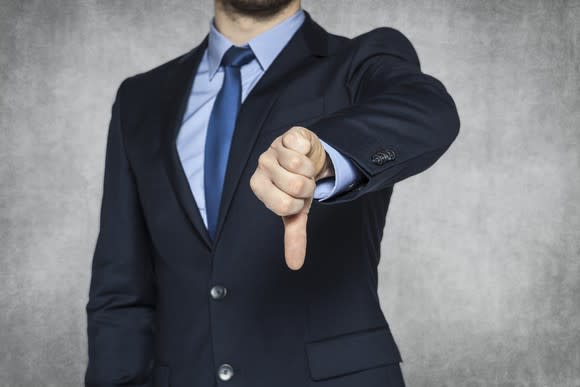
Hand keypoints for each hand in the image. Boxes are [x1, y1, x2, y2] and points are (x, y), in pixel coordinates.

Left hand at [250, 126, 333, 269]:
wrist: (307, 157)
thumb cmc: (297, 185)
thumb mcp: (297, 211)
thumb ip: (294, 235)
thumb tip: (295, 265)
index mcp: (259, 187)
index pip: (284, 205)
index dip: (299, 203)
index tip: (297, 198)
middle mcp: (261, 166)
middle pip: (295, 185)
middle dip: (307, 186)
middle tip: (303, 182)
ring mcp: (272, 148)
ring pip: (299, 165)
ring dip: (310, 168)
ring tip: (304, 167)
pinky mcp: (287, 134)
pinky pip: (302, 145)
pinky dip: (310, 151)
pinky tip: (304, 151)